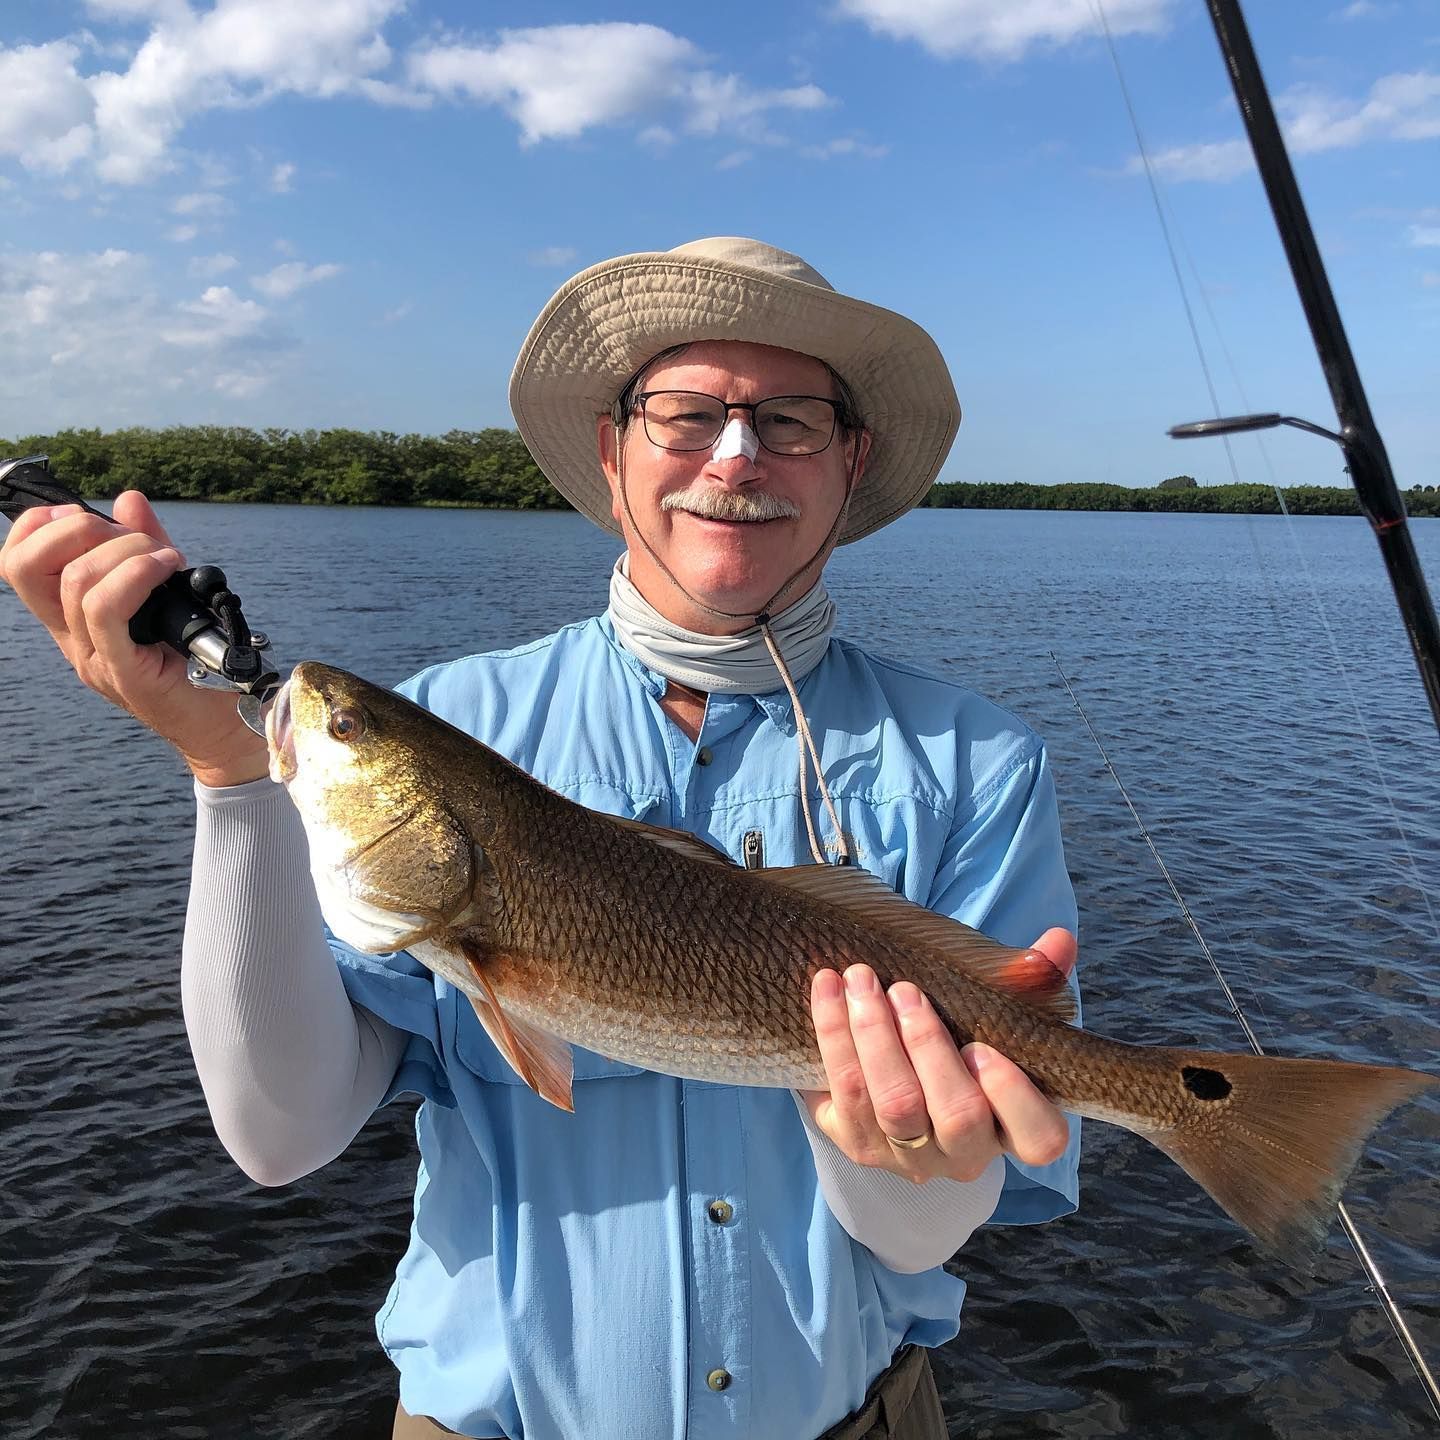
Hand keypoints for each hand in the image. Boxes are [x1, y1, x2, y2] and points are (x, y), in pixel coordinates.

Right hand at [0, 491, 267, 784]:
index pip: (19, 565)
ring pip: (76, 582)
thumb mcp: (170, 590)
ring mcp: (93, 658)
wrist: (229, 724)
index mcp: (73, 618)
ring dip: (125, 550)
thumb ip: (146, 547)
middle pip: (26, 567)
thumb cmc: (202, 660)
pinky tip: (166, 568)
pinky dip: (136, 575)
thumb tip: (127, 500)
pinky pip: (106, 611)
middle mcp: (73, 638)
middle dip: (77, 527)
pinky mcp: (124, 672)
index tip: (80, 511)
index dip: (37, 526)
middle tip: (132, 535)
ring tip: (165, 557)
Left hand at [800, 927, 1075, 1183]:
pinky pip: (842, 1095)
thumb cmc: (963, 1042)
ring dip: (873, 1037)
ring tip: (859, 980)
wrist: (897, 1078)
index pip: (1039, 1137)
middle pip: (956, 1115)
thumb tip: (1058, 941)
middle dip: (927, 1047)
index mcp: (1015, 1130)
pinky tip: (827, 989)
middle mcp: (965, 1155)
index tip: (982, 1045)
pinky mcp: (857, 1142)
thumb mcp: (999, 1019)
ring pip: (892, 1106)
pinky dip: (832, 1036)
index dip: (1014, 1096)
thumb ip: (1032, 984)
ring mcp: (909, 1155)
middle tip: (905, 989)